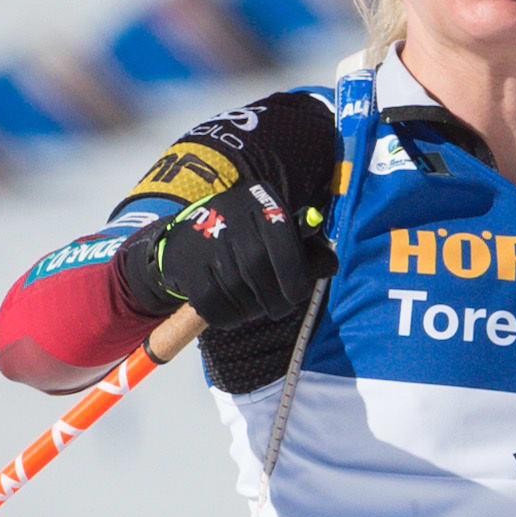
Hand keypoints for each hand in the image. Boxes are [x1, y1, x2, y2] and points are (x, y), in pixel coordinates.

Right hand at [121, 179, 323, 335]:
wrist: (185, 241)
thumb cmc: (243, 239)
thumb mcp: (274, 232)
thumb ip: (306, 250)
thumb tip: (330, 266)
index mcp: (259, 200)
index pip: (283, 242)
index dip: (295, 275)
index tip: (297, 295)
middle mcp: (229, 213)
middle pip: (258, 267)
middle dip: (274, 297)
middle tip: (278, 309)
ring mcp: (203, 239)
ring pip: (236, 287)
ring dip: (251, 308)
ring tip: (255, 308)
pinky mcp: (184, 265)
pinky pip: (212, 303)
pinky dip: (227, 316)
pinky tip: (233, 313)